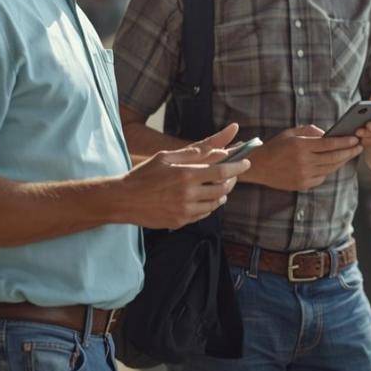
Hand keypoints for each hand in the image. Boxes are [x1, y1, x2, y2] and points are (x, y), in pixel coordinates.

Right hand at [121, 123, 249, 228]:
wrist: (124, 199)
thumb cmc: (144, 174)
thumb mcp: (166, 157)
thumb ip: (193, 153)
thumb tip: (218, 149)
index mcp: (186, 175)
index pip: (222, 172)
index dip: (237, 167)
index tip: (246, 162)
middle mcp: (188, 194)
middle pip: (222, 189)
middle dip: (232, 180)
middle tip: (232, 174)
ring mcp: (184, 211)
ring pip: (215, 204)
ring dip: (221, 194)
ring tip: (219, 187)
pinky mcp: (180, 222)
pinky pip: (203, 215)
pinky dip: (209, 206)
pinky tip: (206, 199)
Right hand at [242, 125, 362, 190]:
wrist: (259, 167)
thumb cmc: (276, 146)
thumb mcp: (291, 133)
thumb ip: (311, 131)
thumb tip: (329, 134)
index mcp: (301, 146)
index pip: (329, 144)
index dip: (345, 142)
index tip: (355, 139)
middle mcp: (304, 161)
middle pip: (334, 157)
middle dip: (349, 152)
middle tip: (359, 147)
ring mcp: (304, 175)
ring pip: (330, 168)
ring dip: (342, 161)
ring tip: (350, 155)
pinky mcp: (303, 185)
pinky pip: (322, 177)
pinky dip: (328, 170)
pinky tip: (333, 164)